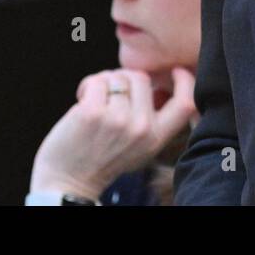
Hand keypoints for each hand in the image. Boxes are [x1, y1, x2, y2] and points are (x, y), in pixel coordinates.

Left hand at [30, 66, 195, 198]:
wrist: (68, 182)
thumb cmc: (102, 159)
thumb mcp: (140, 147)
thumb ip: (153, 119)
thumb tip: (158, 84)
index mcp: (156, 137)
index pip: (186, 102)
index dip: (185, 81)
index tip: (175, 72)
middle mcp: (141, 128)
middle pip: (141, 78)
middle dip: (123, 78)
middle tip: (111, 94)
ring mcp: (117, 119)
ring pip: (117, 76)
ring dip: (103, 83)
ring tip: (96, 101)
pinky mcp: (92, 112)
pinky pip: (97, 81)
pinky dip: (88, 86)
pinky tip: (82, 100)